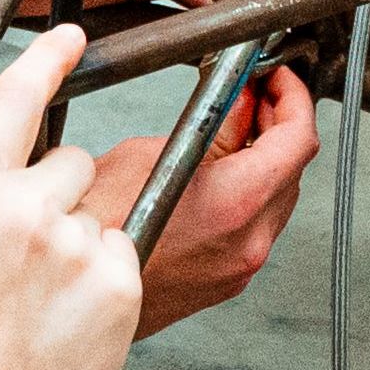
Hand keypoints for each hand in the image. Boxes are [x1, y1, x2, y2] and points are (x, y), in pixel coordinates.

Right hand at [0, 25, 140, 369]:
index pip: (19, 99)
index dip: (47, 58)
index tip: (67, 38)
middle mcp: (31, 214)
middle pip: (65, 161)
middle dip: (47, 190)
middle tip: (15, 248)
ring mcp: (79, 250)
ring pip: (94, 208)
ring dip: (74, 233)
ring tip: (33, 290)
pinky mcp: (119, 285)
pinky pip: (117, 251)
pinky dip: (98, 272)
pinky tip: (59, 310)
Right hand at [79, 65, 318, 333]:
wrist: (70, 290)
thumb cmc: (91, 228)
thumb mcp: (148, 153)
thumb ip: (211, 126)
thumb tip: (240, 101)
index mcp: (236, 204)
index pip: (299, 140)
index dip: (294, 98)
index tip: (279, 78)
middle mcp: (249, 242)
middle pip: (294, 170)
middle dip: (278, 124)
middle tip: (252, 94)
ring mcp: (241, 267)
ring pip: (277, 200)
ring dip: (264, 160)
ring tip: (231, 129)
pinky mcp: (227, 280)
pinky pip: (256, 227)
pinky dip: (249, 193)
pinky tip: (218, 173)